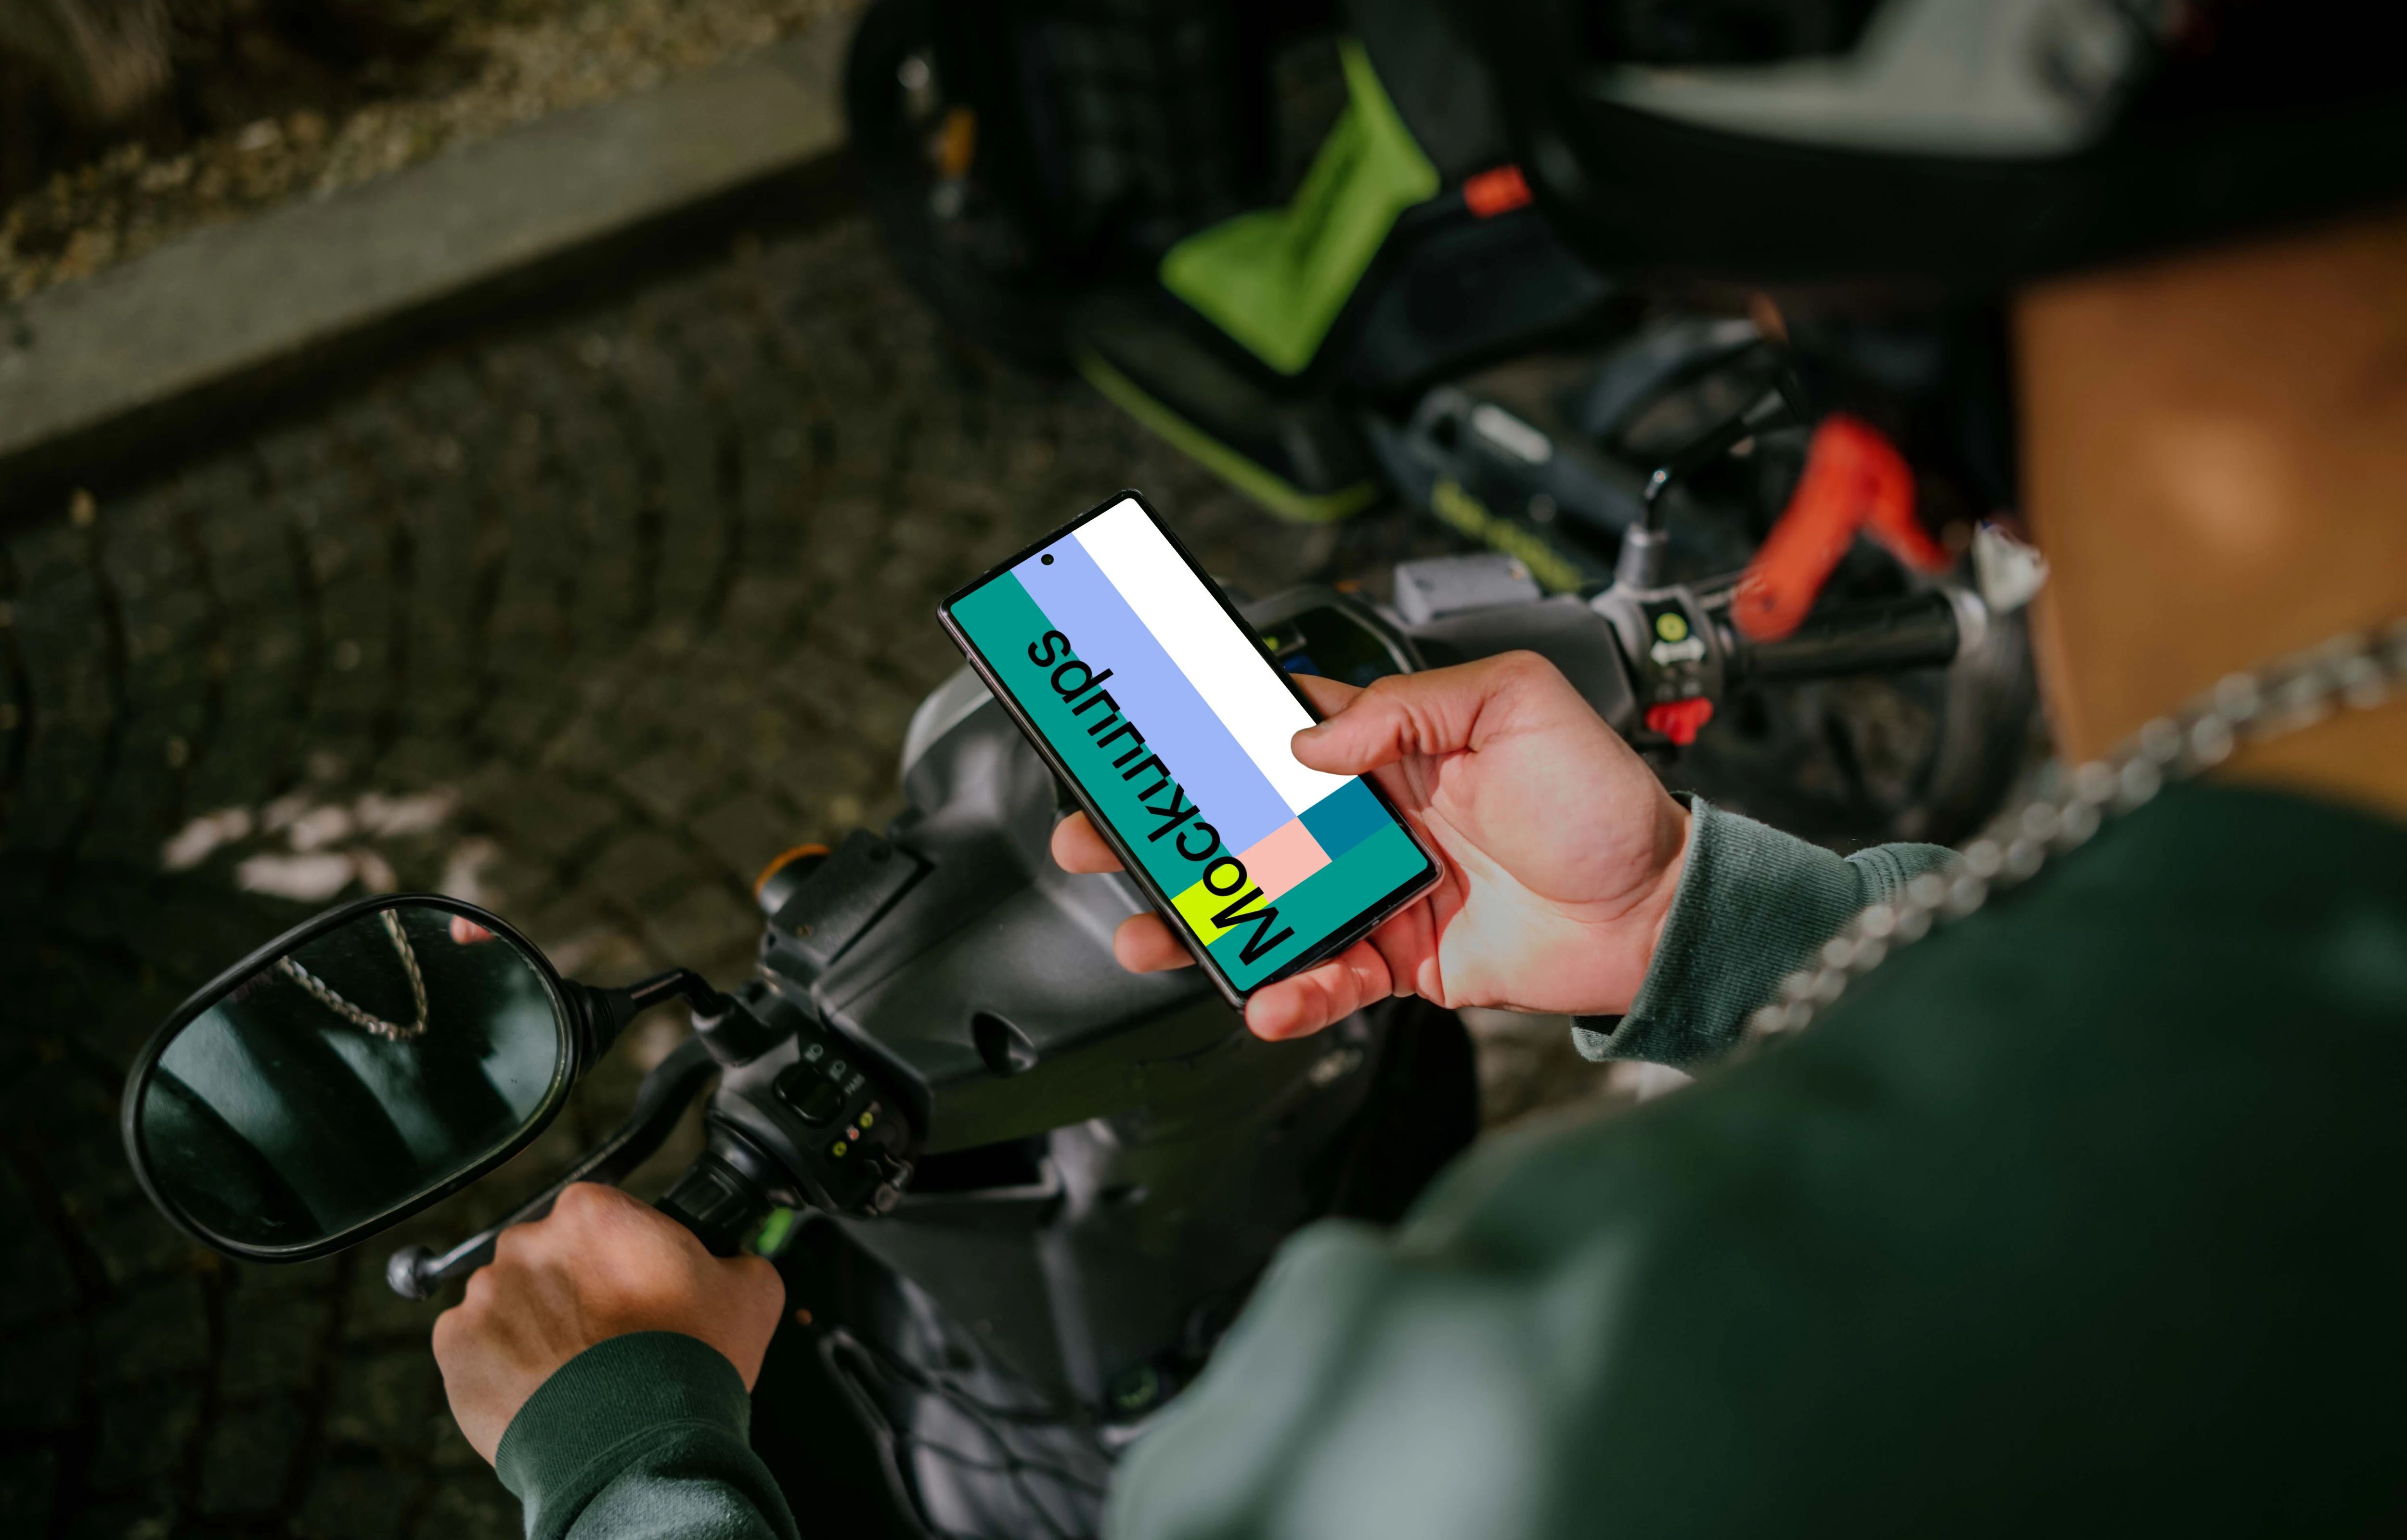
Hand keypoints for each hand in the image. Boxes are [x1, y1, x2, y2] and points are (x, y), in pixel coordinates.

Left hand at [430, 1182, 784, 1462]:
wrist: (635, 1444)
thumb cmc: (686, 1366)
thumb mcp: (748, 1295)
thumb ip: (736, 1260)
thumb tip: (735, 1262)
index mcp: (595, 1211)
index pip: (602, 1216)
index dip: (622, 1255)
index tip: (634, 1287)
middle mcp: (530, 1240)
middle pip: (549, 1255)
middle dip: (572, 1287)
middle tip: (606, 1334)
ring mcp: (486, 1293)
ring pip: (509, 1300)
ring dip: (534, 1326)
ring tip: (573, 1370)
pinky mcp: (456, 1345)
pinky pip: (474, 1345)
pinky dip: (499, 1364)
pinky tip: (541, 1387)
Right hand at [1051, 652, 1689, 1040]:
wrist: (1657, 914)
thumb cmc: (1603, 803)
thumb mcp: (1515, 707)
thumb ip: (1408, 708)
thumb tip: (1314, 741)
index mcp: (1389, 748)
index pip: (1276, 727)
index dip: (1206, 729)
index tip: (1141, 734)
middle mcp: (1370, 819)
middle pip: (1243, 824)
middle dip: (1165, 833)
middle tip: (1099, 838)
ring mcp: (1376, 893)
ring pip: (1264, 908)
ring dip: (1200, 923)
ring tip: (1149, 933)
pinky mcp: (1396, 960)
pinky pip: (1321, 978)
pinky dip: (1288, 993)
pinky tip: (1267, 994)